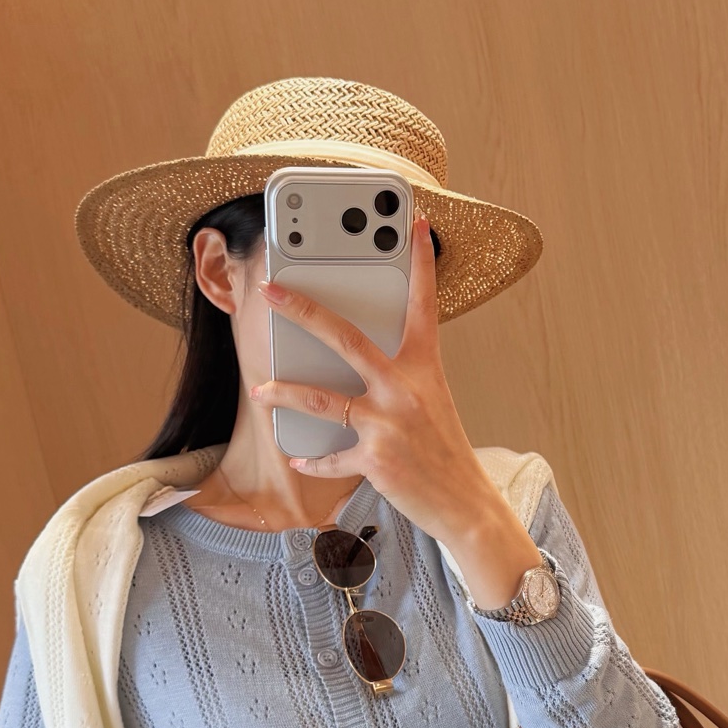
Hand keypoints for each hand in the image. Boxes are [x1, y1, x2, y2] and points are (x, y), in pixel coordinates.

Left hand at [251, 215, 540, 609]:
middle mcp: (405, 389)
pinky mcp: (375, 460)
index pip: (422, 304)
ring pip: (322, 399)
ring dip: (284, 393)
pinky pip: (330, 455)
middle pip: (346, 338)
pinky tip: (297, 456)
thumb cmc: (444, 449)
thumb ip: (398, 375)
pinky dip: (311, 459)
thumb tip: (355, 359)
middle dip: (304, 310)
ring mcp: (389, 424)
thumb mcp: (431, 401)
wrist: (466, 504)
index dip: (420, 262)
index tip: (414, 223)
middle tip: (274, 288)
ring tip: (261, 389)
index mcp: (424, 367)